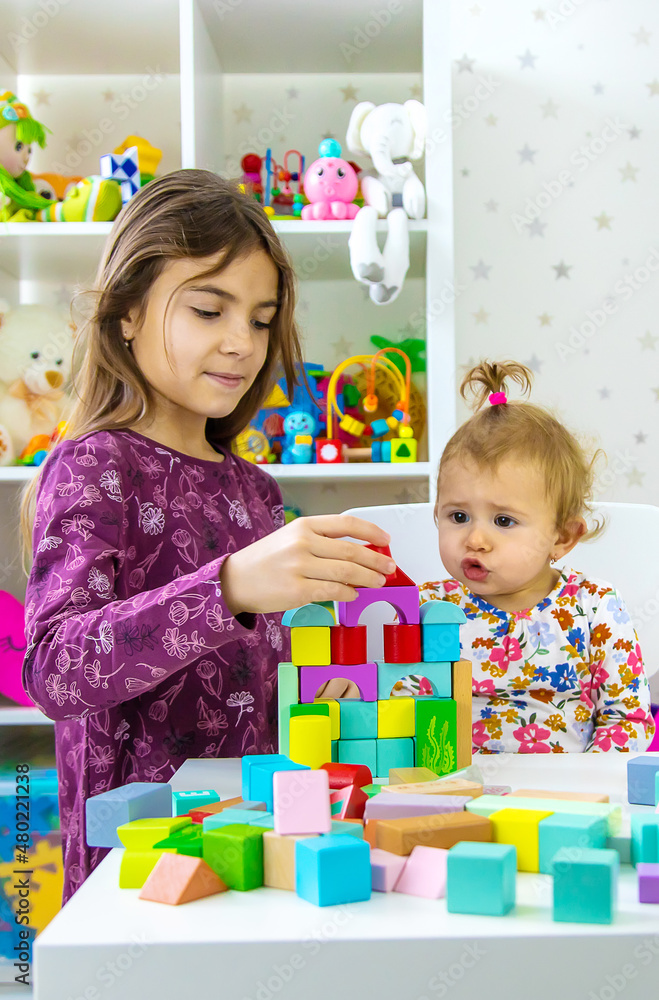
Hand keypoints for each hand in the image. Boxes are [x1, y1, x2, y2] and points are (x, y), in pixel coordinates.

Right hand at [220, 515, 394, 615]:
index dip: (371, 531)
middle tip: (390, 567)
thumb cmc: (267, 560)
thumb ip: (322, 541)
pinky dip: (349, 593)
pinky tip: (354, 594)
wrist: (235, 580)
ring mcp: (300, 567)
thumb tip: (361, 552)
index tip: (386, 540)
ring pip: (347, 572)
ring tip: (379, 582)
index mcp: (304, 525)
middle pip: (352, 550)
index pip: (347, 523)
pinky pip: (333, 591)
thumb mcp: (291, 538)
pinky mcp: (297, 590)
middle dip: (377, 560)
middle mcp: (303, 543)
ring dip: (369, 578)